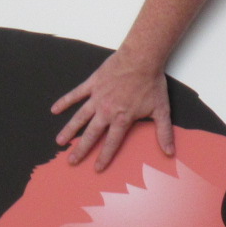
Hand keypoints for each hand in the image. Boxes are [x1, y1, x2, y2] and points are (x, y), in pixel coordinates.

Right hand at [51, 52, 172, 170]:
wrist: (141, 58)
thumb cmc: (151, 83)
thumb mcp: (161, 110)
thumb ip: (164, 133)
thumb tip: (170, 152)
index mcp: (121, 119)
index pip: (111, 143)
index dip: (104, 157)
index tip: (97, 168)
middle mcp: (106, 111)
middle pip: (91, 134)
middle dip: (81, 149)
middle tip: (71, 161)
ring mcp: (97, 97)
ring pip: (79, 117)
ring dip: (69, 130)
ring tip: (59, 142)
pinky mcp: (92, 84)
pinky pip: (75, 94)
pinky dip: (65, 102)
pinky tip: (54, 110)